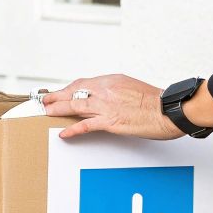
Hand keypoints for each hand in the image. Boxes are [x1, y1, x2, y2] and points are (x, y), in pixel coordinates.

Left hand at [40, 74, 182, 140]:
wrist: (169, 110)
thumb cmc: (156, 102)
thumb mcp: (131, 88)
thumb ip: (115, 91)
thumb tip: (104, 97)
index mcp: (112, 80)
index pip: (82, 83)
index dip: (67, 88)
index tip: (58, 93)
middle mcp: (106, 90)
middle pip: (74, 91)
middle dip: (56, 96)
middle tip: (44, 101)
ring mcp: (107, 105)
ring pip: (75, 105)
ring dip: (58, 109)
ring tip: (46, 112)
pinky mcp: (111, 121)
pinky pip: (86, 124)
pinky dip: (73, 129)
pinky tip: (64, 133)